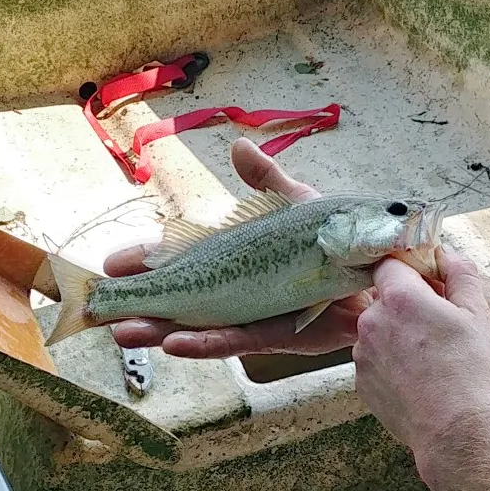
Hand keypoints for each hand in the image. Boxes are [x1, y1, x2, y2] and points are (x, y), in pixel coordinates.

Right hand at [106, 138, 370, 357]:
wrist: (386, 268)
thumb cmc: (340, 240)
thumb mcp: (297, 203)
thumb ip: (266, 180)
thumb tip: (239, 145)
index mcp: (234, 259)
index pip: (177, 262)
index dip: (144, 264)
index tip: (110, 264)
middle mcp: (236, 290)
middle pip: (177, 302)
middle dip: (139, 307)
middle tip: (102, 311)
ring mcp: (252, 314)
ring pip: (196, 327)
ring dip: (159, 331)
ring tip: (125, 334)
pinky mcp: (278, 334)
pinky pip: (236, 341)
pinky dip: (205, 343)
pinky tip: (174, 345)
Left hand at [354, 250, 489, 483]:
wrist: (450, 425)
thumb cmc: (465, 370)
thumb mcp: (475, 315)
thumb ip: (460, 276)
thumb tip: (448, 256)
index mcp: (399, 299)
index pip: (388, 265)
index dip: (406, 272)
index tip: (422, 284)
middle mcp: (371, 321)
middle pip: (381, 301)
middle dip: (403, 308)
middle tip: (432, 327)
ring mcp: (360, 351)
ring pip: (375, 332)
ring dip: (394, 337)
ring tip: (425, 358)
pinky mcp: (358, 378)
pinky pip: (372, 360)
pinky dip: (388, 364)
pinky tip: (412, 376)